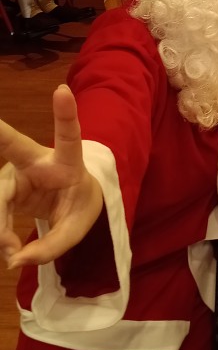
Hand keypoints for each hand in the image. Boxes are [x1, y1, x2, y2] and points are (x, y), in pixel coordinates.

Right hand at [0, 84, 102, 268]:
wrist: (70, 202)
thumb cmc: (79, 204)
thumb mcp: (78, 227)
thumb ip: (53, 247)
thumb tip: (15, 260)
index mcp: (67, 161)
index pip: (68, 136)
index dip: (65, 113)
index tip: (62, 90)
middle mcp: (36, 160)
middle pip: (13, 145)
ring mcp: (15, 172)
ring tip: (9, 251)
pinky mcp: (3, 188)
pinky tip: (7, 249)